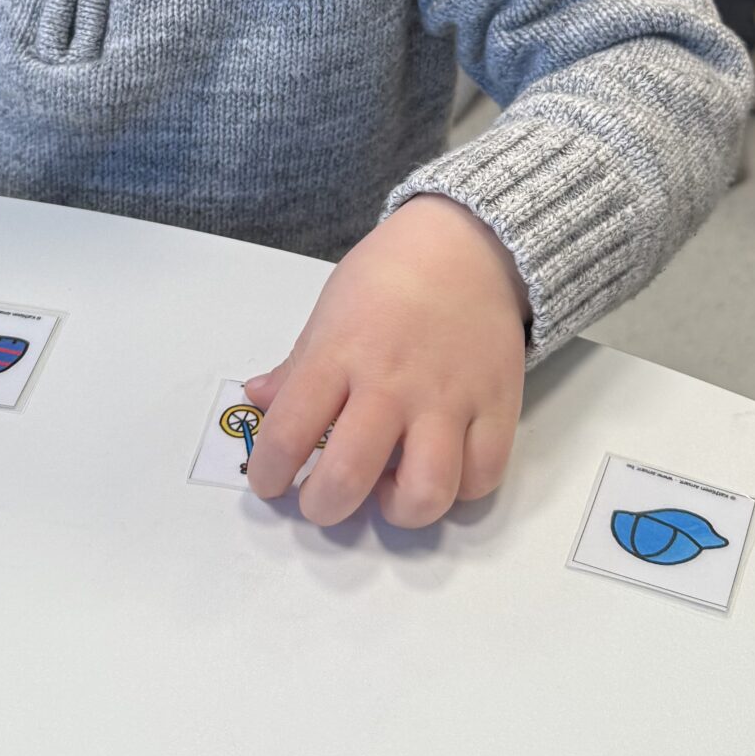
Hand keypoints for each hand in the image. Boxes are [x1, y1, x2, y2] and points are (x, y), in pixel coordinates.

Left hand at [241, 195, 528, 526]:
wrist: (470, 243)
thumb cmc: (389, 275)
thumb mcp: (329, 311)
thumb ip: (296, 366)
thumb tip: (256, 401)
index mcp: (338, 355)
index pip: (287, 435)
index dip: (268, 474)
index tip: (271, 483)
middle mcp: (391, 383)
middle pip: (348, 478)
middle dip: (323, 508)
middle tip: (322, 499)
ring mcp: (449, 399)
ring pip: (426, 493)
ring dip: (397, 512)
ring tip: (385, 493)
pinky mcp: (498, 406)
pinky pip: (481, 477)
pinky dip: (457, 491)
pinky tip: (437, 471)